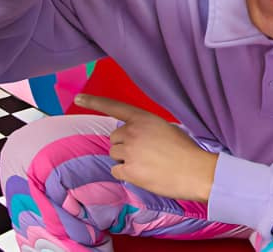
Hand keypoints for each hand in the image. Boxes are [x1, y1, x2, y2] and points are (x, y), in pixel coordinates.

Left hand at [74, 94, 217, 201]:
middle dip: (124, 145)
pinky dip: (127, 174)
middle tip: (145, 152)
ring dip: (126, 160)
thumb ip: (146, 128)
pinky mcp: (128, 171)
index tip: (78, 99)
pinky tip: (144, 173)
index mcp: (144, 118)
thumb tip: (133, 137)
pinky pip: (116, 171)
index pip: (115, 107)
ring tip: (147, 163)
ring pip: (115, 155)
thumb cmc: (186, 149)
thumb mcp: (167, 128)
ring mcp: (129, 152)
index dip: (94, 102)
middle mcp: (133, 132)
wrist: (195, 171)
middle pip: (114, 138)